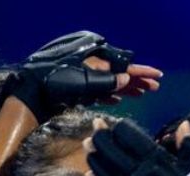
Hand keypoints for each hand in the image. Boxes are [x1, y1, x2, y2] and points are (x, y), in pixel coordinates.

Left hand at [4, 31, 161, 122]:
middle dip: (137, 81)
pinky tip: (119, 100)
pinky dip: (110, 95)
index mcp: (96, 61)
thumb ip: (106, 82)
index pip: (124, 66)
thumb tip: (126, 79)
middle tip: (154, 88)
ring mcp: (84, 78)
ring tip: (142, 94)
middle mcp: (91, 67)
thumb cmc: (55, 82)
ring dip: (127, 89)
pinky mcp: (77, 89)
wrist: (31, 91)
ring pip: (111, 83)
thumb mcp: (83, 81)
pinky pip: (99, 91)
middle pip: (119, 74)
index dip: (142, 72)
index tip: (158, 76)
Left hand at [88, 120, 189, 175]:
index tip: (115, 123)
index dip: (119, 127)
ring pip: (102, 170)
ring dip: (94, 157)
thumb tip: (183, 125)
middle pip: (109, 150)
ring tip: (89, 147)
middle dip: (100, 136)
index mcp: (155, 160)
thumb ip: (189, 142)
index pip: (127, 136)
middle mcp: (138, 175)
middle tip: (96, 126)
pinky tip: (91, 175)